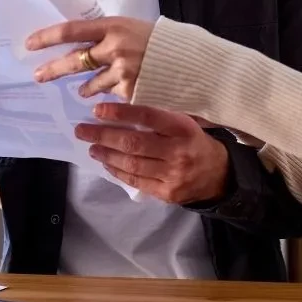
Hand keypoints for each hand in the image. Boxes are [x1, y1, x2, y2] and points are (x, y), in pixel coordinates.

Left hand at [27, 17, 153, 98]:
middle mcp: (114, 48)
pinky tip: (114, 92)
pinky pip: (109, 94)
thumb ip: (106, 35)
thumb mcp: (130, 27)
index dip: (47, 37)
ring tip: (81, 90)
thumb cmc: (159, 41)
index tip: (30, 44)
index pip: (71, 31)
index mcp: (113, 26)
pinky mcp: (129, 90)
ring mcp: (121, 71)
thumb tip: (77, 44)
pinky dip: (108, 94)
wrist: (189, 61)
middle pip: (74, 61)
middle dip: (53, 69)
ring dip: (84, 88)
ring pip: (90, 84)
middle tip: (38, 76)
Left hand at [75, 103, 228, 204]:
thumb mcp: (186, 123)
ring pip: (131, 164)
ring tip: (92, 147)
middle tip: (82, 130)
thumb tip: (123, 109)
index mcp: (183, 129)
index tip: (98, 109)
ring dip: (106, 154)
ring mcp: (171, 175)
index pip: (147, 118)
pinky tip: (106, 163)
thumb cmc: (196, 142)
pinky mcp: (166, 192)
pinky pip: (136, 181)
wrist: (219, 175)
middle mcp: (177, 152)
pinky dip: (117, 171)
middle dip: (103, 136)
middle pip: (133, 143)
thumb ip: (161, 117)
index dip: (120, 113)